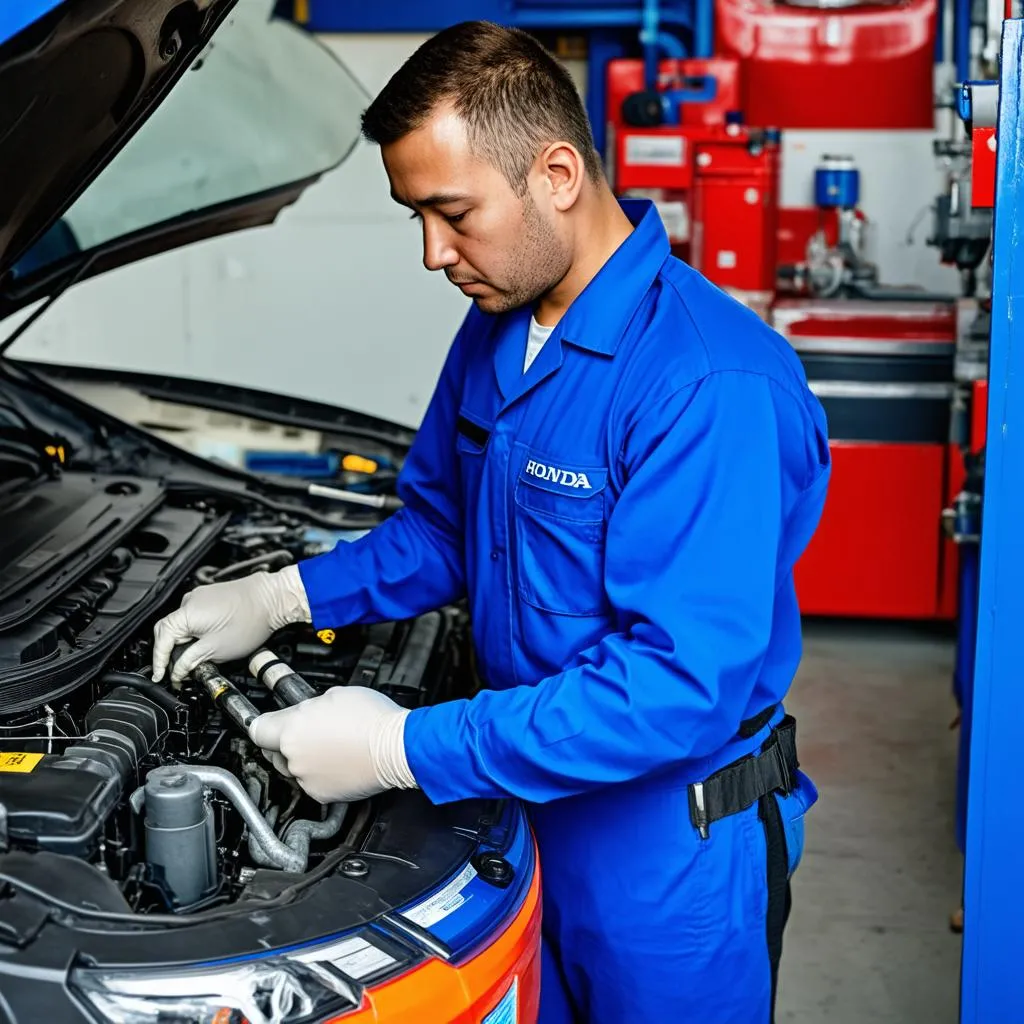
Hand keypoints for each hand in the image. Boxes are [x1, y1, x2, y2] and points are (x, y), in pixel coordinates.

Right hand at [152, 565, 310, 683]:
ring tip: (197, 659)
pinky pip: (194, 618)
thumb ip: (191, 661)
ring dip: (185, 643)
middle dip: (171, 653)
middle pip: (168, 632)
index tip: (160, 675)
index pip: (161, 640)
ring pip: (182, 625)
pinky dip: (195, 633)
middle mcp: (190, 601)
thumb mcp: (217, 650)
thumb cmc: (252, 620)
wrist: (274, 598)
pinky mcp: (211, 597)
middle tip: (178, 672)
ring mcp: (200, 597)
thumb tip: (178, 671)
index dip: (159, 661)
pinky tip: (206, 643)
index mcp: (186, 614)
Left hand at [249, 686, 415, 802]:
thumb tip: (306, 710)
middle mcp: (294, 757)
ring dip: (307, 756)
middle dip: (289, 739)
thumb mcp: (336, 694)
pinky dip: (321, 772)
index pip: (257, 728)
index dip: (263, 722)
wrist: (398, 747)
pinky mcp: (322, 794)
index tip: (262, 721)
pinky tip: (340, 759)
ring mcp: (307, 778)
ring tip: (333, 745)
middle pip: (276, 749)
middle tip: (313, 729)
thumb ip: (311, 704)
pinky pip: (312, 781)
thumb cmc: (373, 719)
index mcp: (293, 729)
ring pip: (295, 766)